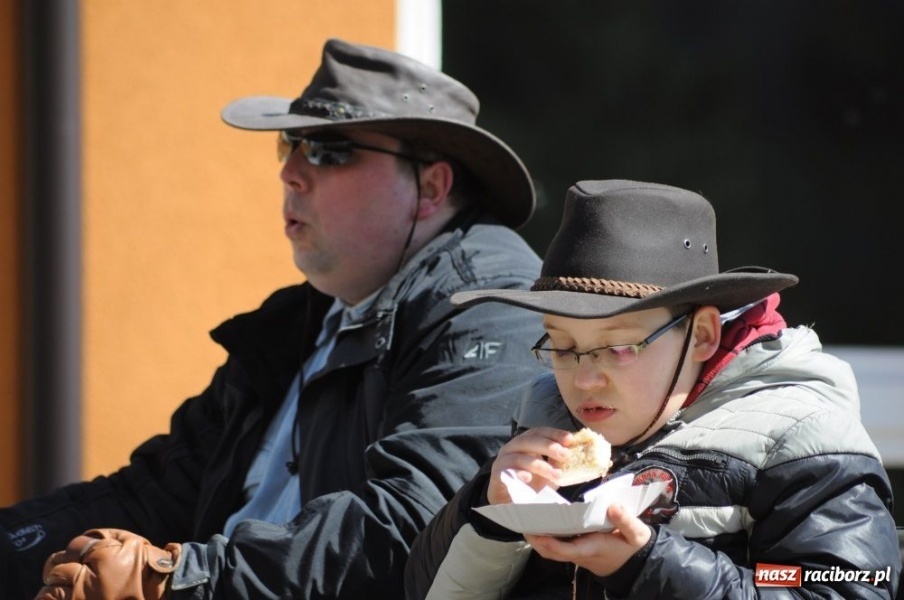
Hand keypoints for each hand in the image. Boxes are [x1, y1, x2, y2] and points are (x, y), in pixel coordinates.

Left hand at [34, 529, 181, 599]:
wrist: (162, 592)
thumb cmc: (147, 567)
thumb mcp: (132, 542)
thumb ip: (107, 536)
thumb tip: (85, 539)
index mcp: (102, 557)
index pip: (74, 547)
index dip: (76, 550)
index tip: (80, 556)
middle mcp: (89, 579)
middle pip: (57, 569)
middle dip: (58, 567)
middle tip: (64, 571)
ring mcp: (83, 599)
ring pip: (50, 592)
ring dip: (52, 588)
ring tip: (61, 587)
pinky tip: (64, 597)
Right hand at [488, 427, 573, 504]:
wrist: (509, 500)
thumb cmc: (531, 483)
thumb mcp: (548, 471)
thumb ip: (559, 463)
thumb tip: (579, 457)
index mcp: (525, 442)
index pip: (539, 432)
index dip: (554, 433)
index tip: (570, 439)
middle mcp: (513, 447)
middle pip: (529, 440)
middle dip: (549, 446)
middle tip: (565, 455)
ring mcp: (503, 459)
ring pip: (521, 457)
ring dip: (540, 465)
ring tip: (556, 474)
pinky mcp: (497, 473)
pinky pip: (507, 471)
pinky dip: (519, 474)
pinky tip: (528, 479)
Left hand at [523, 503, 651, 576]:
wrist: (632, 563)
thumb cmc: (631, 547)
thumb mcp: (636, 534)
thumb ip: (626, 521)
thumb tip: (613, 506)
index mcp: (592, 549)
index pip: (568, 550)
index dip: (552, 544)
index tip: (538, 533)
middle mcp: (579, 553)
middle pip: (551, 552)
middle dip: (535, 539)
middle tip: (521, 521)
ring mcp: (575, 552)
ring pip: (550, 550)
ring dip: (536, 537)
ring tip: (524, 517)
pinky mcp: (574, 548)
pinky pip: (555, 545)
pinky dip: (544, 535)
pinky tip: (538, 519)